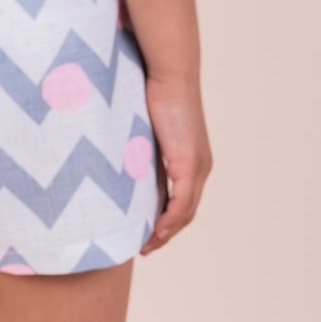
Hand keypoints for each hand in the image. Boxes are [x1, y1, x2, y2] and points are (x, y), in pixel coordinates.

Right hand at [139, 71, 211, 254]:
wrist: (170, 74)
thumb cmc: (155, 93)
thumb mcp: (146, 129)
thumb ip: (140, 148)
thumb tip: (119, 158)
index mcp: (193, 159)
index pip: (183, 200)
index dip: (167, 221)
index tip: (148, 234)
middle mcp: (201, 166)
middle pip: (186, 212)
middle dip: (166, 234)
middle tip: (146, 248)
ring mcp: (198, 167)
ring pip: (185, 212)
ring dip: (167, 233)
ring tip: (147, 246)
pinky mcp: (189, 164)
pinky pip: (182, 202)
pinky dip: (169, 221)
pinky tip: (157, 232)